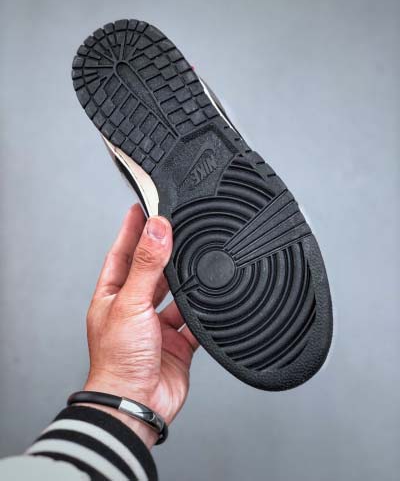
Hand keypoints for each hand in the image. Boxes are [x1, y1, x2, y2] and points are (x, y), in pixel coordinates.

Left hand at [83, 204, 198, 446]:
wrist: (135, 405)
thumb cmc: (118, 361)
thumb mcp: (131, 303)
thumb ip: (147, 265)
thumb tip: (157, 229)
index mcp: (113, 296)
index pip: (122, 252)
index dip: (133, 229)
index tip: (143, 207)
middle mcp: (134, 308)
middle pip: (151, 271)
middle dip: (163, 251)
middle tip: (177, 226)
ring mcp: (155, 326)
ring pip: (175, 294)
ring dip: (185, 281)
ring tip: (197, 258)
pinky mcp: (176, 343)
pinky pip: (192, 320)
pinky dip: (202, 310)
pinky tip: (211, 297)